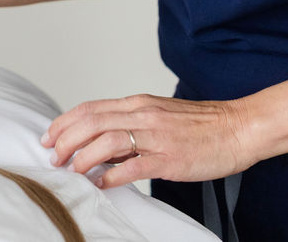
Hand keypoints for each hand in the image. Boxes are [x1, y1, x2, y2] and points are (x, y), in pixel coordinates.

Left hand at [40, 93, 255, 187]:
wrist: (239, 128)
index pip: (89, 108)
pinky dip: (112, 175)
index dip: (63, 122)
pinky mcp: (170, 158)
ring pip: (107, 140)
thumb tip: (97, 143)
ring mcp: (156, 136)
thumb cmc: (199, 125)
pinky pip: (134, 165)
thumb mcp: (157, 116)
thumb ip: (128, 125)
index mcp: (137, 104)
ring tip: (73, 170)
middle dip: (65, 140)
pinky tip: (101, 183)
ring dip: (84, 157)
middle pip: (91, 123)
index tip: (48, 136)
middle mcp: (142, 115)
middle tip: (53, 157)